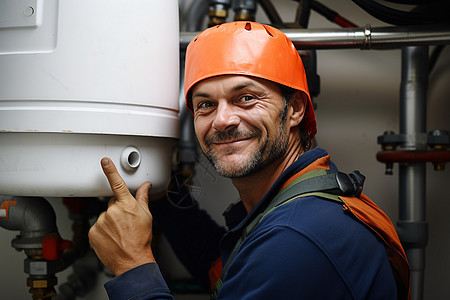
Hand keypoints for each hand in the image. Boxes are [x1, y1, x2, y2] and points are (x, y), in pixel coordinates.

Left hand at [88, 157, 155, 275]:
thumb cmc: (141, 239)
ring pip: (104, 215)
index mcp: (127, 205)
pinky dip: (103, 230)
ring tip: (119, 233)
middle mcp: (112, 211)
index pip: (117, 183)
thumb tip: (146, 186)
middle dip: (118, 210)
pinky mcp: (93, 232)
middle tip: (126, 222)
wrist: (132, 260)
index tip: (105, 161)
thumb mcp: (146, 216)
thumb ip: (143, 198)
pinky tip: (111, 237)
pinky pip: (97, 226)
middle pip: (112, 203)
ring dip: (110, 221)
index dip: (110, 171)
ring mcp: (101, 222)